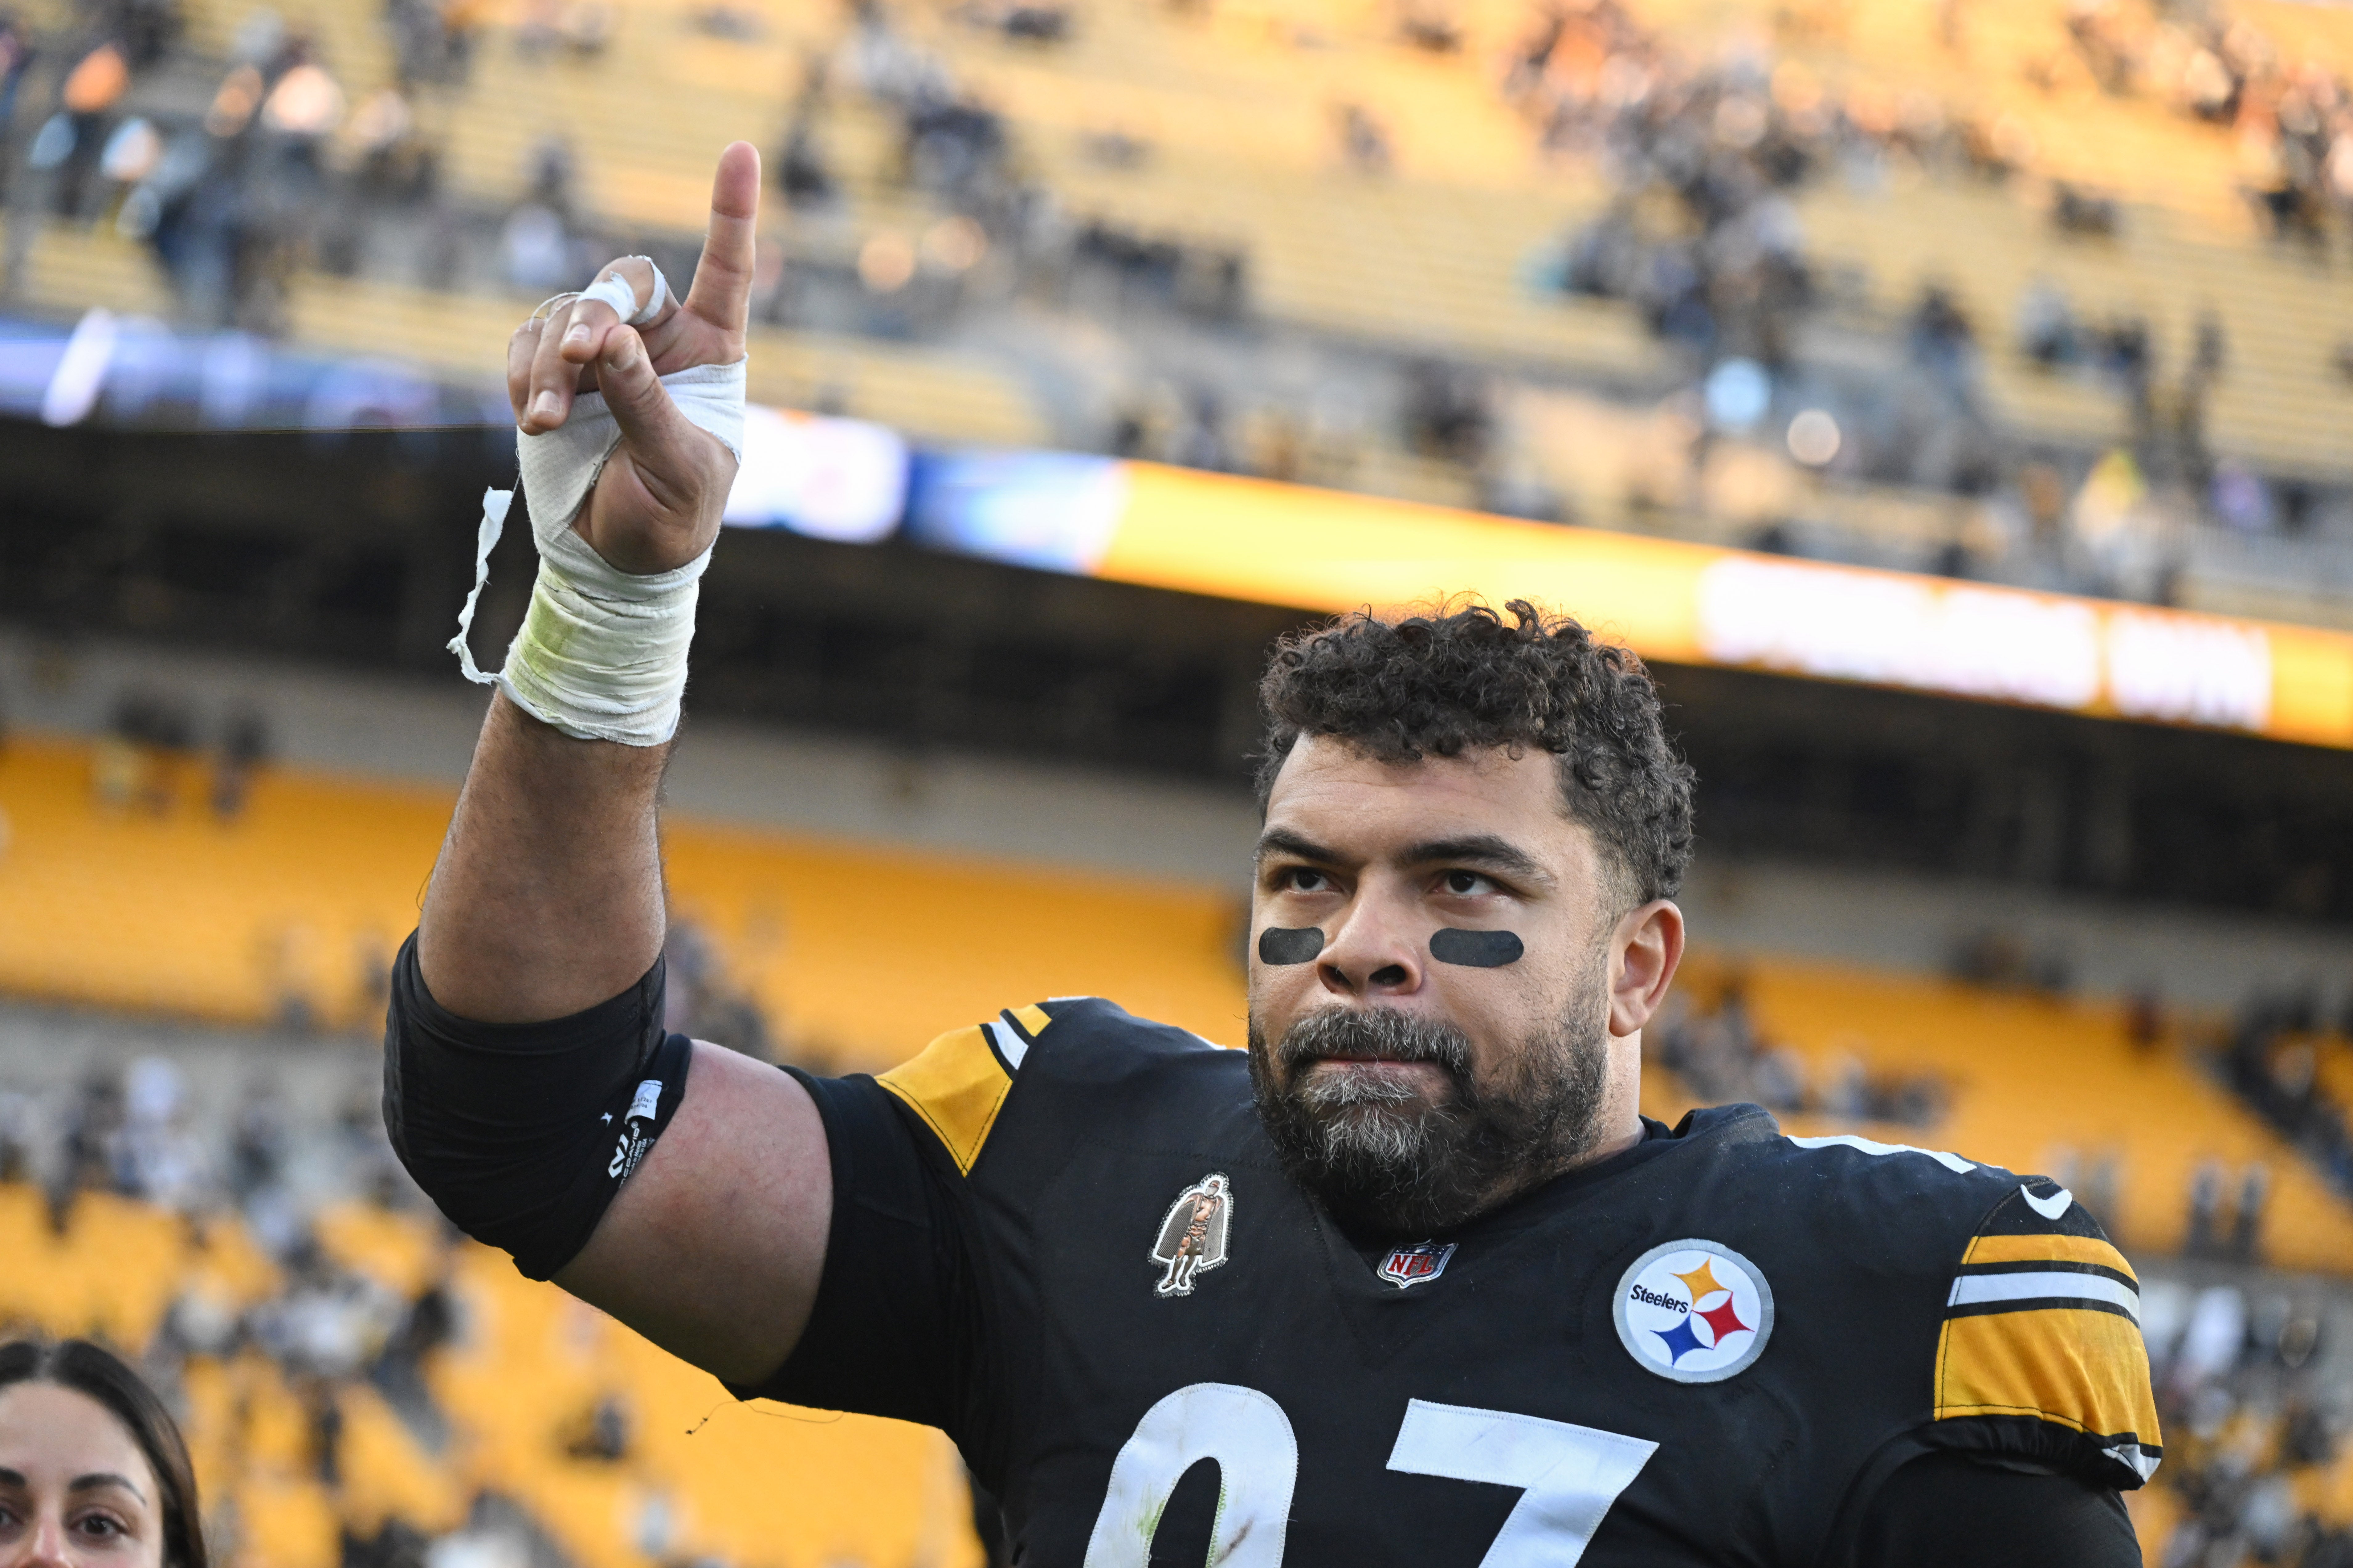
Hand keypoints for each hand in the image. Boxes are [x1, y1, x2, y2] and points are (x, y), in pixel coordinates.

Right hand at [506, 141, 760, 574]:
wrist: (619, 557)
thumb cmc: (672, 515)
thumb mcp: (677, 466)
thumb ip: (644, 403)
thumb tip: (609, 342)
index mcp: (712, 353)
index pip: (728, 271)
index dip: (732, 212)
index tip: (741, 150)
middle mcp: (657, 340)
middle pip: (623, 281)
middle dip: (595, 313)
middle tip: (580, 360)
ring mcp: (600, 353)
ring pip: (565, 315)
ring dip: (548, 362)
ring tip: (543, 421)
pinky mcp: (548, 372)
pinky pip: (524, 344)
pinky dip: (521, 374)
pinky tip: (532, 417)